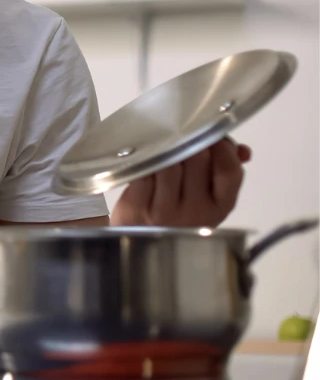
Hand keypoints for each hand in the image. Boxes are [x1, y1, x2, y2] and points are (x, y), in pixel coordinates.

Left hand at [110, 138, 249, 227]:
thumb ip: (225, 174)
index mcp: (220, 207)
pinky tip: (146, 159)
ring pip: (169, 163)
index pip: (229, 171)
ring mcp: (164, 210)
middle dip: (190, 142)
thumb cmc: (179, 216)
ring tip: (163, 147)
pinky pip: (144, 171)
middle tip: (182, 136)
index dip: (223, 147)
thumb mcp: (208, 201)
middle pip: (197, 159)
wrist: (142, 244)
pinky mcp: (137, 205)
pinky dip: (145, 160)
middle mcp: (195, 211)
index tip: (213, 135)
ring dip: (166, 150)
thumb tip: (242, 150)